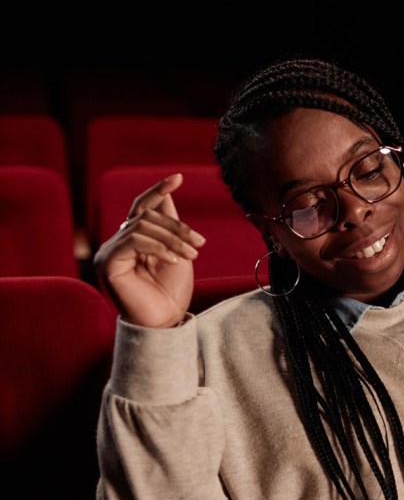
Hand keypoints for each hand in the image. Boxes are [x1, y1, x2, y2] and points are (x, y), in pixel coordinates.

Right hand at [93, 173, 205, 327]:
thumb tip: (166, 194)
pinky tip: (174, 261)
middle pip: (146, 216)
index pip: (142, 207)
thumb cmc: (172, 292)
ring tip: (192, 255)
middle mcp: (118, 244)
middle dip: (177, 226)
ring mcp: (110, 253)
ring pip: (142, 227)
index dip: (157, 191)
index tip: (178, 177)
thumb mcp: (177, 252)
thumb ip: (169, 225)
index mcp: (133, 240)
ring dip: (172, 239)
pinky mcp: (108, 263)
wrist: (166, 321)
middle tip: (200, 243)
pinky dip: (158, 247)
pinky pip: (133, 241)